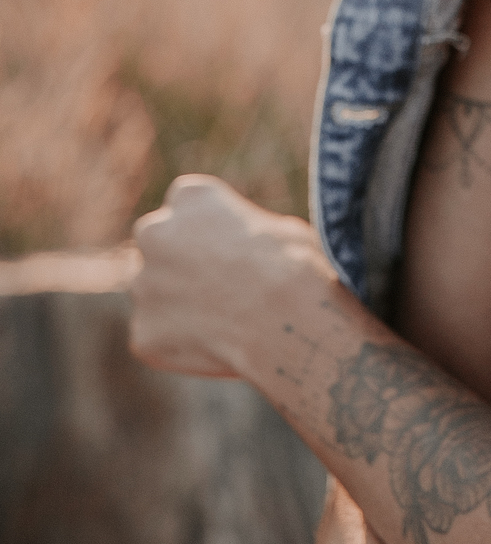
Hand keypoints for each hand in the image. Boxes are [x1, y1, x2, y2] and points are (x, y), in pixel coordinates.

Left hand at [130, 173, 333, 378]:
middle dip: (176, 260)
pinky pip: (156, 337)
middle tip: (215, 284)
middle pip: (157, 242)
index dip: (207, 229)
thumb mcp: (277, 227)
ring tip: (223, 320)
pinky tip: (216, 347)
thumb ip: (242, 231)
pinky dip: (178, 343)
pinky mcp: (142, 332)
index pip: (185, 205)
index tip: (228, 248)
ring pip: (153, 292)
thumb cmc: (294, 266)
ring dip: (175, 302)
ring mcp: (144, 285)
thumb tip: (242, 248)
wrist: (286, 319)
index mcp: (189, 195)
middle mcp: (155, 233)